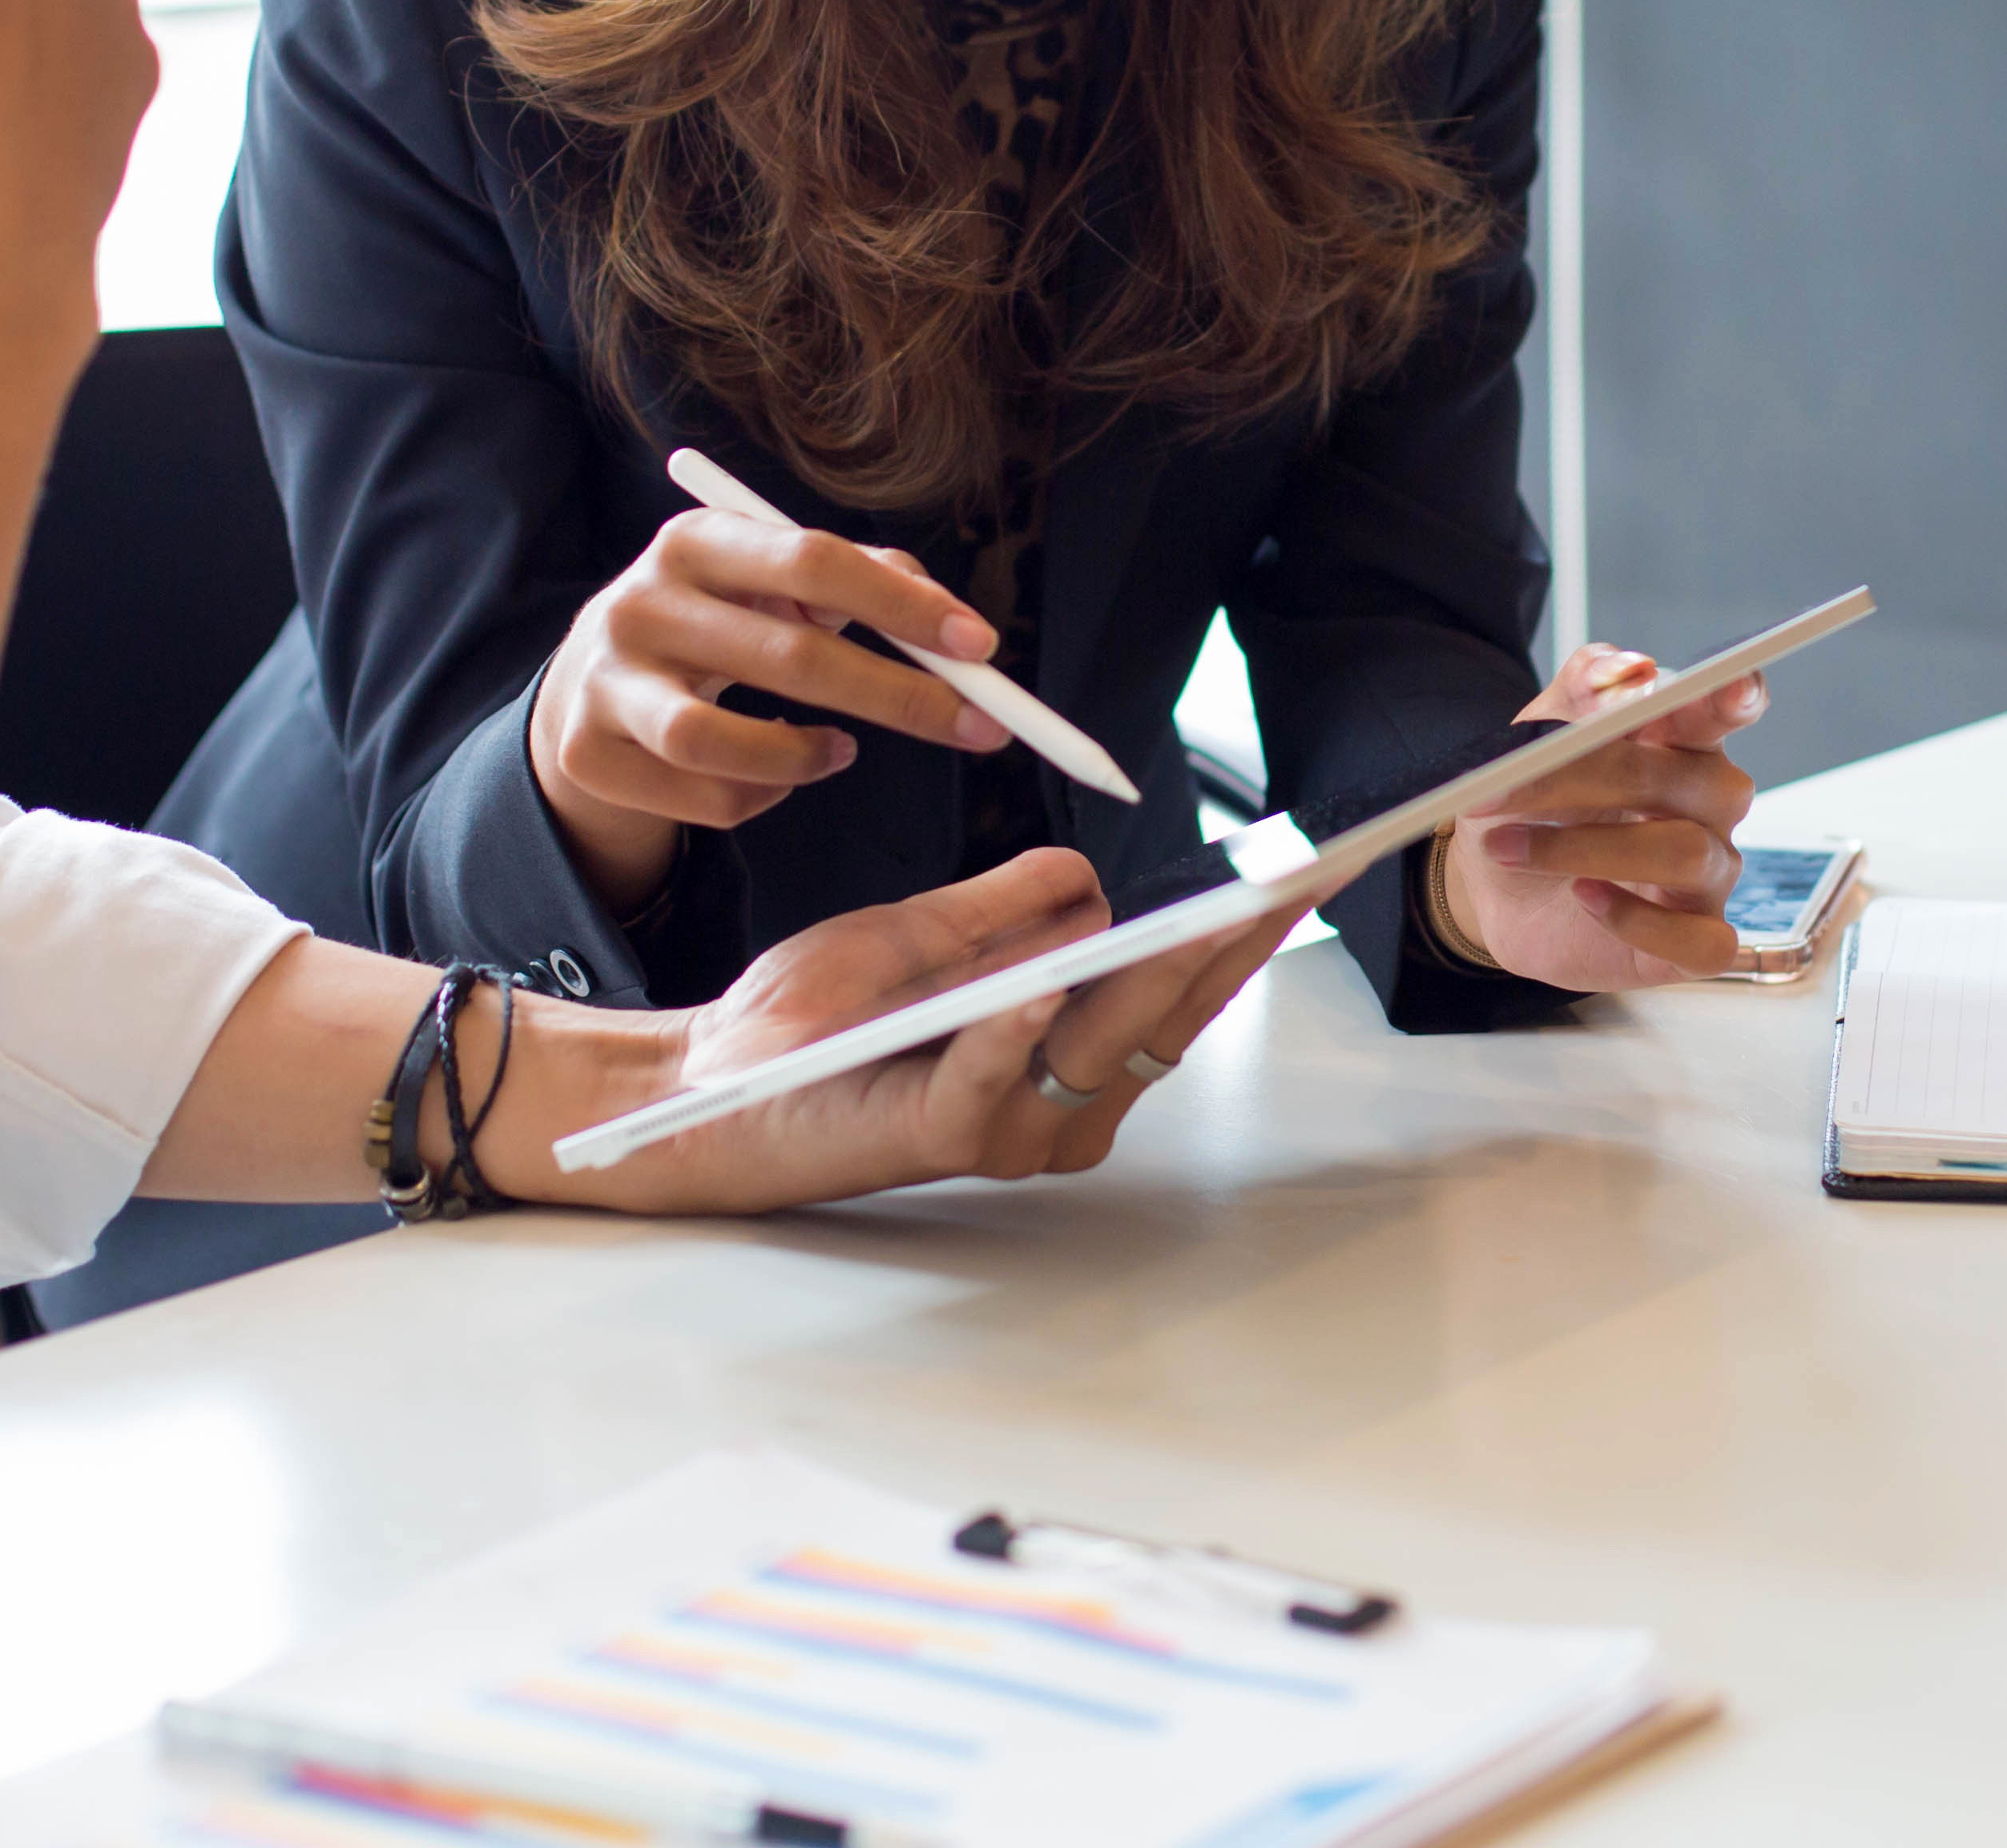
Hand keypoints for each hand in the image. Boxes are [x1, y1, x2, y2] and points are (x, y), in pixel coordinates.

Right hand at [531, 508, 1017, 910]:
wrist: (591, 683)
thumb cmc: (720, 620)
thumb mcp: (774, 580)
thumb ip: (866, 580)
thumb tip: (952, 620)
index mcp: (697, 540)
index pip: (814, 560)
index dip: (902, 605)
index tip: (980, 645)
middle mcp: (640, 602)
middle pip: (791, 655)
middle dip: (901, 697)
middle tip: (979, 727)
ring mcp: (605, 683)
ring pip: (717, 743)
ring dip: (806, 758)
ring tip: (840, 753)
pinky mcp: (588, 755)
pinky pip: (705, 796)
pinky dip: (761, 795)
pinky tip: (773, 776)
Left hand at [556, 850, 1307, 1215]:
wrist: (707, 1084)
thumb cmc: (810, 1019)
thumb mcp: (924, 936)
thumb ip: (1008, 908)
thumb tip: (1093, 877)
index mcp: (1068, 1059)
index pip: (1175, 991)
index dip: (1239, 931)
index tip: (1299, 869)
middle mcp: (1058, 1110)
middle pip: (1163, 1021)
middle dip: (1226, 945)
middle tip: (1283, 879)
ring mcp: (1005, 1132)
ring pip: (1096, 1049)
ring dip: (1145, 979)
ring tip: (1190, 916)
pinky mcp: (936, 1136)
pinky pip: (991, 1080)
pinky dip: (1016, 1032)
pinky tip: (1043, 983)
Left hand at [1428, 642, 1766, 990]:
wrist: (1492, 886)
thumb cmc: (1532, 804)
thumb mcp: (1534, 736)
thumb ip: (1582, 689)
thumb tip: (1634, 668)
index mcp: (1682, 742)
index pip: (1729, 707)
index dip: (1737, 696)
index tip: (1731, 682)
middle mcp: (1709, 807)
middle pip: (1696, 779)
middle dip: (1595, 777)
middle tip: (1504, 786)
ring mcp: (1709, 877)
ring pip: (1686, 853)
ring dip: (1583, 847)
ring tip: (1508, 847)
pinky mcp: (1695, 941)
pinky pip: (1702, 941)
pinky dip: (1634, 918)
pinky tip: (1583, 898)